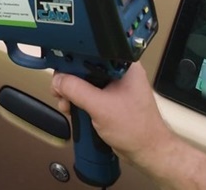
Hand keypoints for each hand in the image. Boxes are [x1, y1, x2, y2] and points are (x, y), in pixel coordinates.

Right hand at [51, 62, 174, 166]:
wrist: (147, 152)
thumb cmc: (138, 130)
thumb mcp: (100, 106)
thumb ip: (76, 90)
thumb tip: (58, 81)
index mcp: (123, 65)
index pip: (91, 53)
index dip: (72, 60)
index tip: (59, 68)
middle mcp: (119, 72)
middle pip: (84, 67)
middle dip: (69, 81)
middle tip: (60, 91)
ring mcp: (114, 86)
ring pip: (85, 81)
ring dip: (71, 92)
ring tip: (66, 103)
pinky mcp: (110, 98)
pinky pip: (89, 93)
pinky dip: (78, 100)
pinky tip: (73, 108)